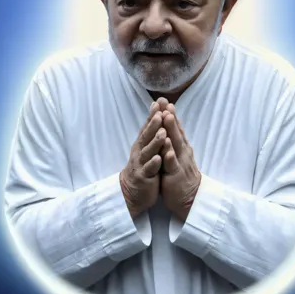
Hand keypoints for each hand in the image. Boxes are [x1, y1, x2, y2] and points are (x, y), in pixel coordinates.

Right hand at [120, 102, 165, 217]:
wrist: (132, 191)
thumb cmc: (143, 166)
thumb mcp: (146, 148)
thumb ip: (151, 133)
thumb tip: (156, 113)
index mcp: (142, 143)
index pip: (148, 126)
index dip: (153, 114)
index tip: (158, 102)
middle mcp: (140, 151)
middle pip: (147, 136)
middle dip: (153, 124)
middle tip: (160, 113)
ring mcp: (141, 164)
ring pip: (148, 151)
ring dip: (155, 142)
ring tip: (162, 133)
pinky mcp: (143, 177)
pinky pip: (149, 169)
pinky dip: (153, 163)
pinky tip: (158, 158)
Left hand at [160, 104, 200, 221]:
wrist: (190, 198)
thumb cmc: (181, 174)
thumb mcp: (177, 154)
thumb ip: (174, 140)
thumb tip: (170, 123)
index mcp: (181, 146)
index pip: (175, 128)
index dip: (170, 114)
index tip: (164, 101)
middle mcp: (182, 151)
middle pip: (176, 132)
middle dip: (171, 118)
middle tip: (167, 104)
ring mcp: (180, 162)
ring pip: (175, 145)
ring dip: (172, 131)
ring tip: (167, 119)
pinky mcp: (176, 176)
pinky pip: (173, 165)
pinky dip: (171, 157)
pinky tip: (167, 150)